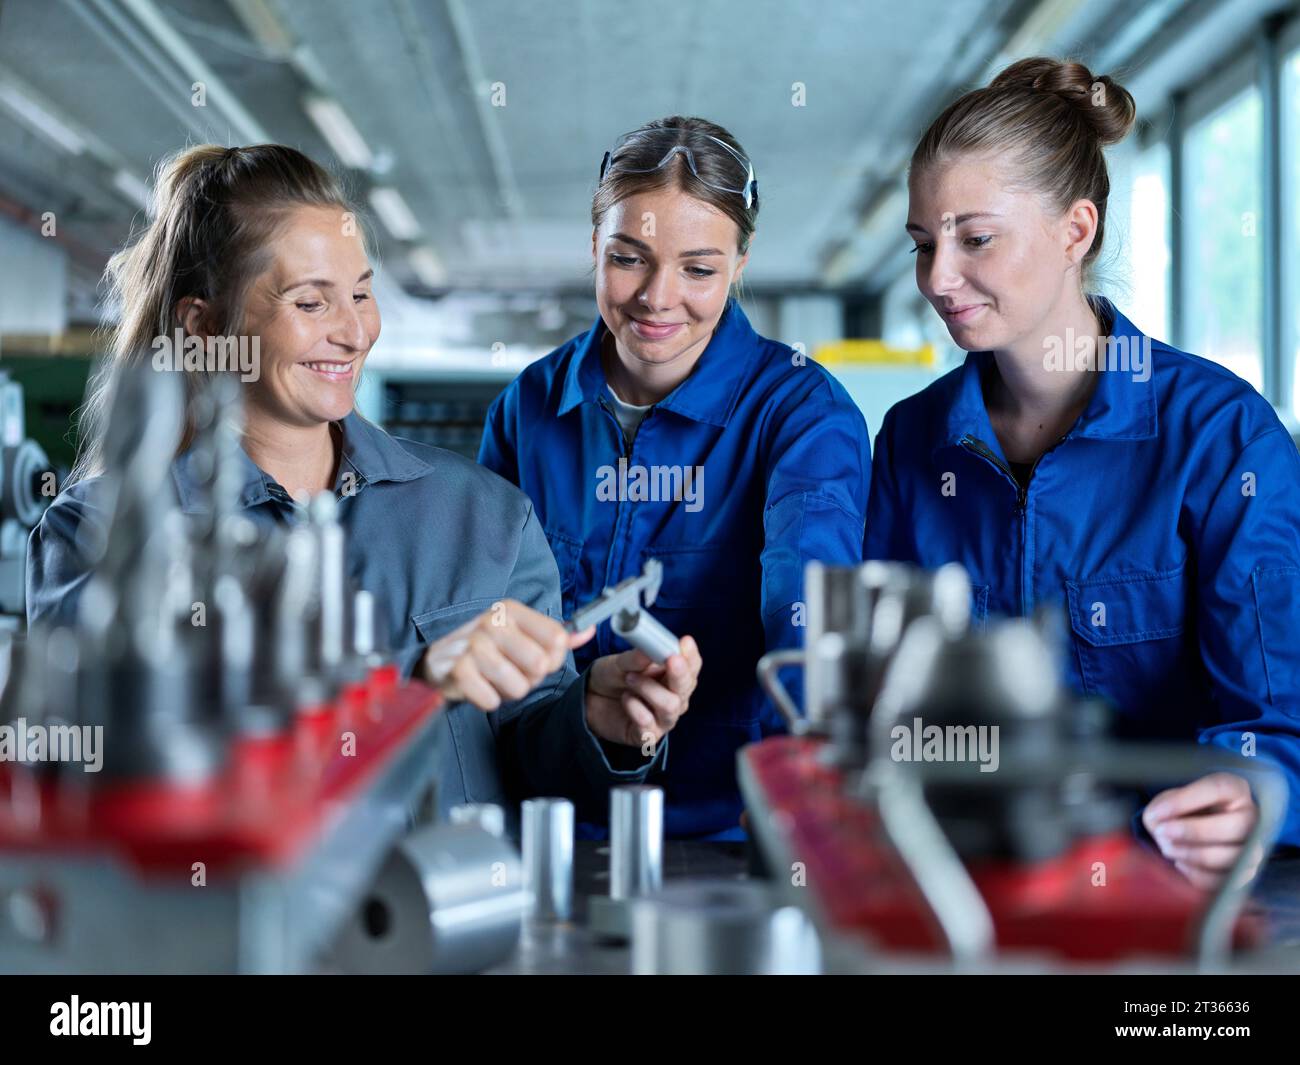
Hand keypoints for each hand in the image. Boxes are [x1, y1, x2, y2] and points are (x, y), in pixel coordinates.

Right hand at [419, 598, 593, 710]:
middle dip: (529, 678)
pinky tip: (478, 687)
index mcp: (511, 610)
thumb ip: (557, 635)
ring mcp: (473, 644)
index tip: (535, 660)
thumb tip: (588, 631)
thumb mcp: (520, 634)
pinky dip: (488, 700)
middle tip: (510, 672)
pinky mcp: (458, 669)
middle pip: (540, 665)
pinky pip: (492, 700)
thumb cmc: (485, 649)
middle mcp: (492, 621)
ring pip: (518, 686)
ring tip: (493, 679)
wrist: (436, 661)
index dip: (552, 659)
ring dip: (508, 691)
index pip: (557, 639)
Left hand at [585, 636, 701, 749]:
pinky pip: (647, 723)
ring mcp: (663, 718)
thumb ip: (636, 657)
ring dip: (649, 688)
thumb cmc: (612, 678)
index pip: (691, 665)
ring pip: (670, 706)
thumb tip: (650, 649)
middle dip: (680, 673)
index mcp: (673, 675)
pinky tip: (625, 699)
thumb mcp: (620, 662)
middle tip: (670, 659)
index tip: (685, 641)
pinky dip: (635, 708)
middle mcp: (674, 697)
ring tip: (629, 678)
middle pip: (687, 687)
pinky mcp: (647, 735)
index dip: (691, 655)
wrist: (588, 699)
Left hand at [1142, 772, 1262, 889]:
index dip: (1184, 801)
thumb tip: (1157, 821)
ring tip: (1168, 848)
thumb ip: (1161, 807)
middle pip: (1236, 827)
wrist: (1189, 834)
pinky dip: (1197, 874)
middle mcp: (1251, 817)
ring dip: (1194, 855)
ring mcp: (1254, 848)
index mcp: (1234, 789)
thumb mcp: (1168, 801)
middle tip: (1163, 832)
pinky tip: (1181, 863)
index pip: (1219, 789)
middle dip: (1193, 832)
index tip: (1158, 812)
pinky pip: (1224, 881)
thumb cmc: (1181, 812)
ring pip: (1233, 858)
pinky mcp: (1245, 874)